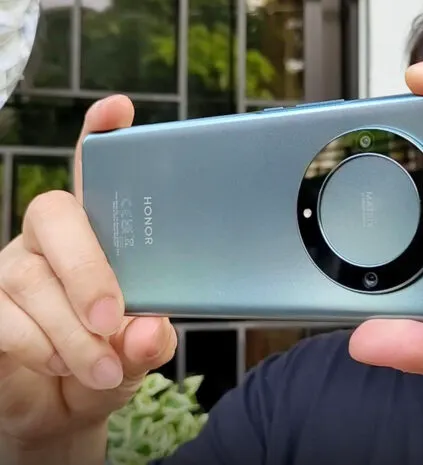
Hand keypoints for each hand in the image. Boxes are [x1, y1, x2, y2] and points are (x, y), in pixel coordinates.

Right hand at [0, 95, 175, 445]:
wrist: (63, 408)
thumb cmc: (110, 363)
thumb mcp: (140, 354)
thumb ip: (148, 342)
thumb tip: (149, 331)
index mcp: (102, 233)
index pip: (99, 173)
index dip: (102, 137)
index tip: (118, 110)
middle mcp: (53, 238)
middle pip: (57, 214)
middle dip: (89, 270)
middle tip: (112, 321)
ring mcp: (12, 266)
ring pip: (32, 277)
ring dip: (71, 332)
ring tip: (103, 368)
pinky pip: (1, 313)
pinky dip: (37, 345)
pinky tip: (59, 364)